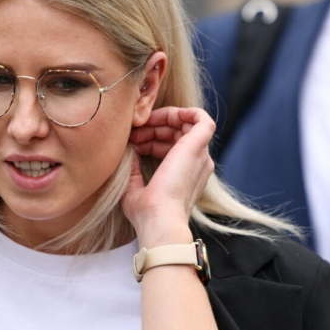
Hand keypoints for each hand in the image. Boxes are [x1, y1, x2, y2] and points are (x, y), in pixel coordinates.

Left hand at [122, 106, 215, 246]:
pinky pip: (201, 119)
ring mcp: (199, 155)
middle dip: (153, 127)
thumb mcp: (134, 188)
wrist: (160, 218)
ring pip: (186, 124)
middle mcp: (196, 165)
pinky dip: (184, 111)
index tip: (132, 140)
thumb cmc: (146, 212)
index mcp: (185, 175)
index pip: (171, 147)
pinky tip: (161, 114)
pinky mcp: (198, 145)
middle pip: (178, 134)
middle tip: (133, 130)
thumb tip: (129, 152)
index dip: (151, 138)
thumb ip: (133, 171)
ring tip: (140, 125)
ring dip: (162, 119)